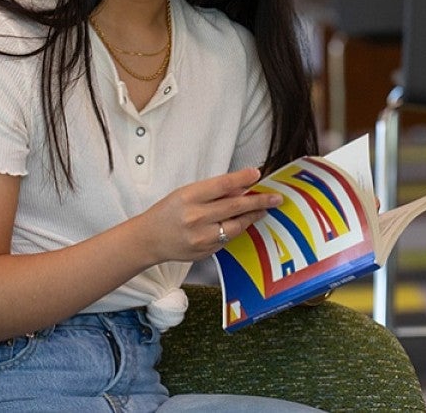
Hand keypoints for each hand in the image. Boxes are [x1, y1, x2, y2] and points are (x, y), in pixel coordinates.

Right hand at [135, 167, 282, 262]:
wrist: (149, 239)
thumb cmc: (168, 212)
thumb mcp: (186, 193)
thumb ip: (213, 191)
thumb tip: (241, 187)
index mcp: (188, 197)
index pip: (221, 185)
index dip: (241, 178)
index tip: (257, 174)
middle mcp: (195, 218)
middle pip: (234, 207)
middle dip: (258, 201)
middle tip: (275, 198)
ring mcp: (201, 238)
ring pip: (236, 226)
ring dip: (252, 217)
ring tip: (264, 210)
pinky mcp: (205, 252)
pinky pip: (228, 239)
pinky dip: (237, 229)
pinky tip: (243, 222)